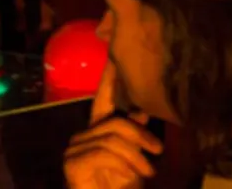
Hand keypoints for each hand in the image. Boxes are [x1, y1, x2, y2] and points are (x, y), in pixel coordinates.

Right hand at [63, 63, 162, 187]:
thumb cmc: (121, 188)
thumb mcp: (135, 161)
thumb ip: (134, 137)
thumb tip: (141, 112)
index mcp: (98, 132)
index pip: (103, 99)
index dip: (108, 78)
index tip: (114, 56)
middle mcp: (83, 136)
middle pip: (114, 121)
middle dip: (140, 134)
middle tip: (158, 150)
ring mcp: (75, 149)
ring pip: (112, 137)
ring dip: (136, 156)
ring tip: (149, 172)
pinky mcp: (72, 162)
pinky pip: (104, 151)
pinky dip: (124, 164)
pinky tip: (131, 178)